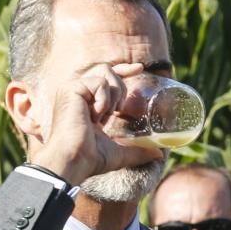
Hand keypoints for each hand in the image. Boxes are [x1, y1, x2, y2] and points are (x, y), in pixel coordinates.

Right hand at [30, 63, 163, 185]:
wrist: (74, 161)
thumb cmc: (90, 159)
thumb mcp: (119, 152)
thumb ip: (137, 150)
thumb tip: (159, 155)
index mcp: (87, 102)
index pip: (107, 78)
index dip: (124, 70)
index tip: (140, 68)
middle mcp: (78, 92)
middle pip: (109, 71)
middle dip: (120, 90)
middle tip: (116, 112)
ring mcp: (73, 89)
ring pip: (106, 73)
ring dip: (113, 96)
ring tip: (104, 116)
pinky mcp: (71, 88)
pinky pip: (99, 82)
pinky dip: (103, 100)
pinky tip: (95, 116)